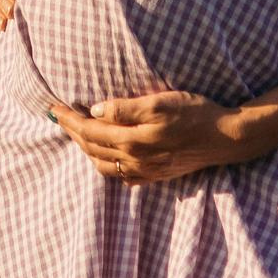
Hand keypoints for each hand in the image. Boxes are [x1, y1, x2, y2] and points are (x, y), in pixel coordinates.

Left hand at [50, 89, 261, 184]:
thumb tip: (94, 111)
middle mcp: (135, 160)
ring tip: (77, 132)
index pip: (89, 131)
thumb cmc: (194, 113)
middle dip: (72, 132)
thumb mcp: (159, 102)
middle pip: (92, 149)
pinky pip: (121, 176)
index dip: (68, 119)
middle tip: (57, 116)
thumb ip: (125, 109)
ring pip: (103, 164)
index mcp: (132, 140)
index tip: (52, 108)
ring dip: (85, 148)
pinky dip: (105, 164)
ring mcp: (145, 171)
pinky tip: (104, 155)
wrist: (224, 138)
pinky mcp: (156, 175)